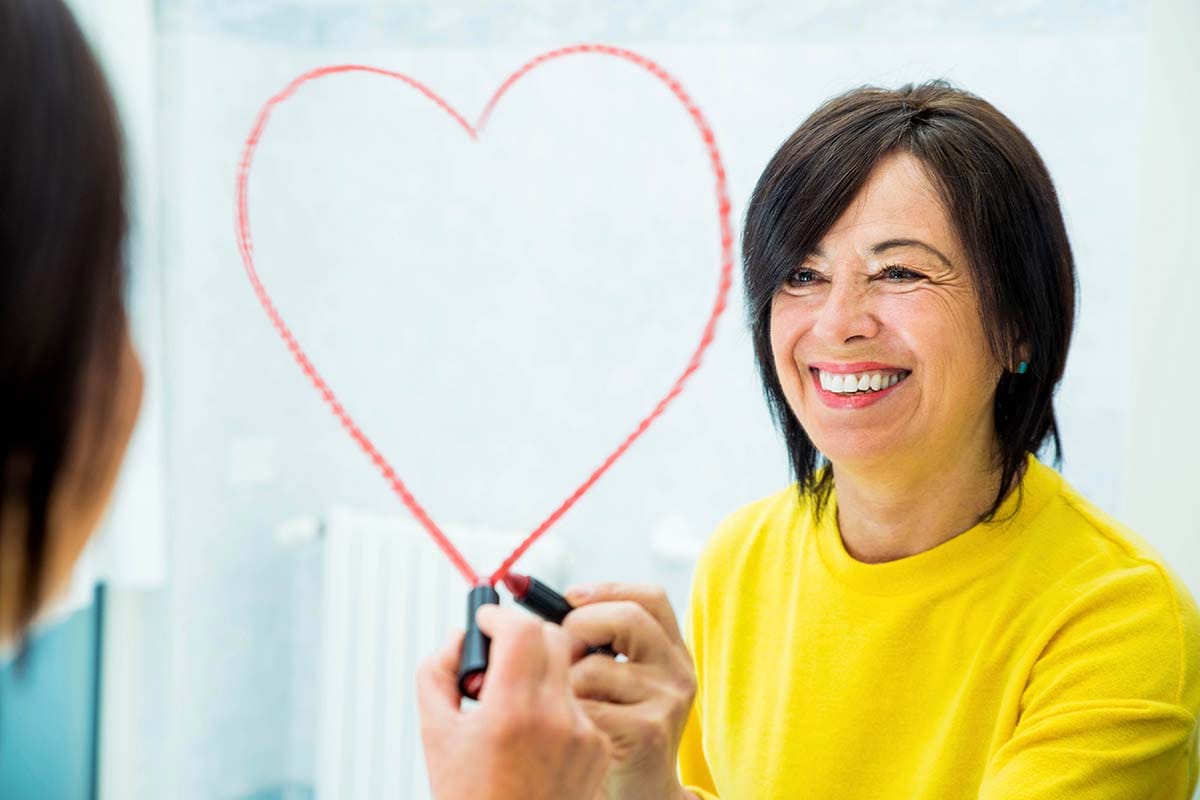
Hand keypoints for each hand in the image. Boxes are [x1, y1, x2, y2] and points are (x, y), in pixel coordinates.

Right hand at [417, 604, 611, 799]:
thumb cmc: (468, 796)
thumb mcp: (435, 734)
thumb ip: (438, 672)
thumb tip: (462, 636)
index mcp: (512, 713)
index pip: (521, 629)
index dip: (499, 616)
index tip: (485, 620)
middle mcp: (556, 718)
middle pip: (552, 637)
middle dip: (522, 635)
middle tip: (498, 653)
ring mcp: (583, 733)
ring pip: (567, 667)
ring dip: (539, 669)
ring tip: (512, 703)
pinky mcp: (598, 747)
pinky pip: (578, 701)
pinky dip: (555, 702)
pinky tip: (534, 733)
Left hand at [563, 583, 696, 799]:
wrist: (638, 792)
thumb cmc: (614, 727)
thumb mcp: (619, 679)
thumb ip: (599, 642)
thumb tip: (539, 605)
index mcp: (671, 651)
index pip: (650, 598)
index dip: (606, 590)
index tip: (569, 597)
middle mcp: (677, 671)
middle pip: (628, 618)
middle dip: (580, 625)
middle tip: (561, 650)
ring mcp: (666, 702)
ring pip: (595, 667)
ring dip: (566, 683)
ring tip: (569, 704)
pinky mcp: (647, 733)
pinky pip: (587, 707)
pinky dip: (569, 715)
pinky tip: (575, 729)